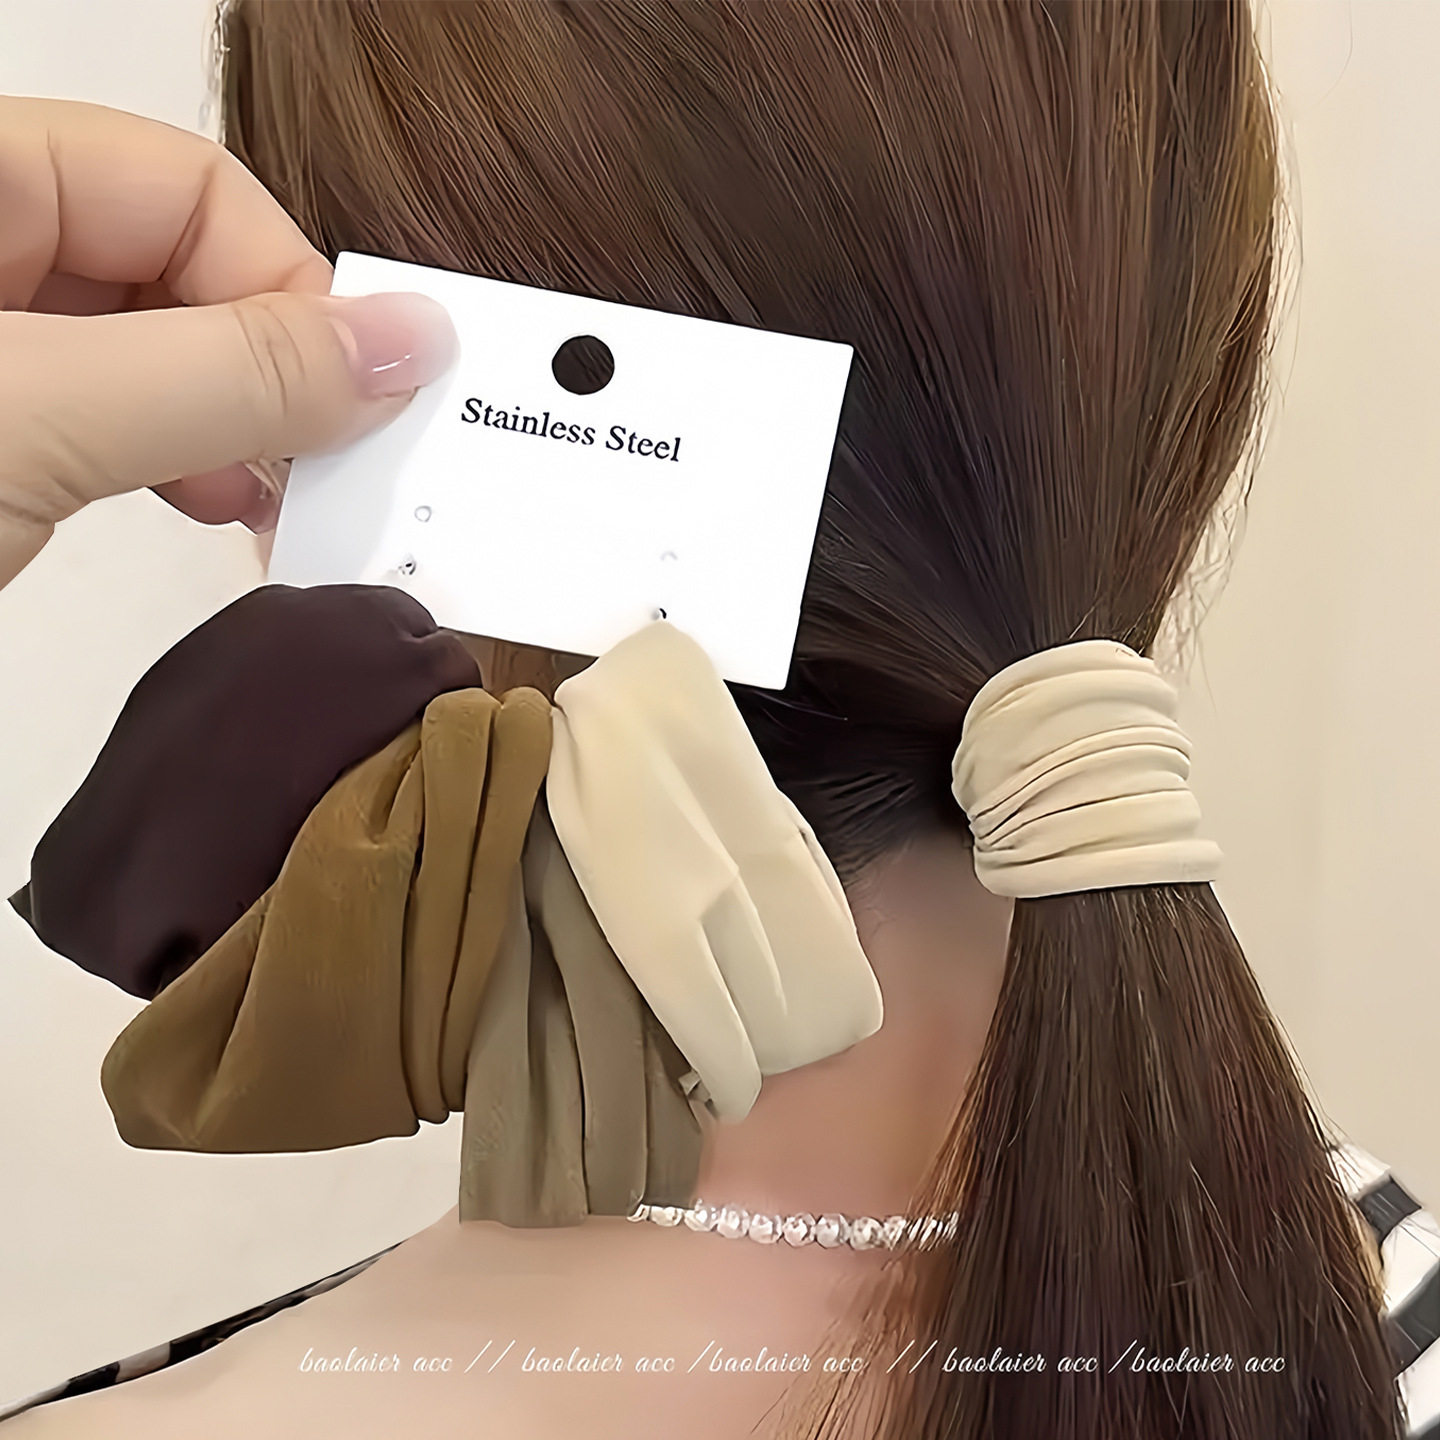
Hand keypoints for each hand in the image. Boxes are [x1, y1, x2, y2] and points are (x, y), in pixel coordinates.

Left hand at [0, 96, 455, 589]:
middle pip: (186, 269)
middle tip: (323, 467)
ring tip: (267, 505)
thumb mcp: (39, 416)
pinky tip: (206, 507)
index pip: (196, 188)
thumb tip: (401, 347)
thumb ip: (229, 377)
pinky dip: (177, 464)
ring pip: (155, 352)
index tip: (359, 401)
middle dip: (272, 376)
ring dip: (234, 432)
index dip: (294, 292)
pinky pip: (112, 412)